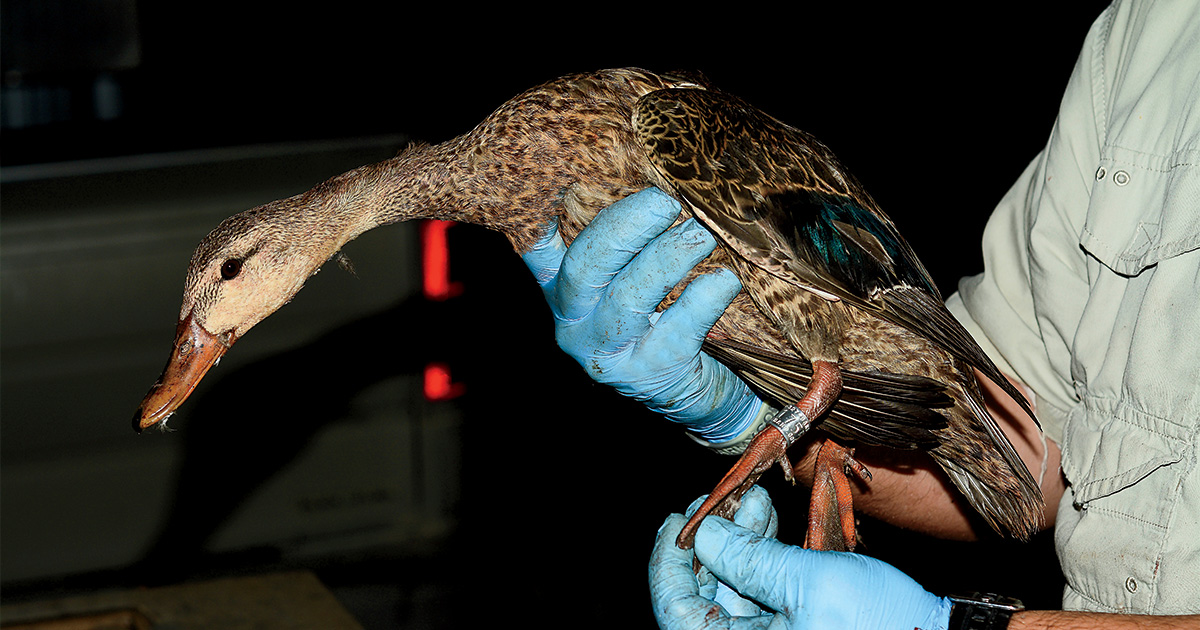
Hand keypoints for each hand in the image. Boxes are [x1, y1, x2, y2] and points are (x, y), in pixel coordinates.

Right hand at [521, 187, 762, 445]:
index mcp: (563, 290)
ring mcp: (607, 352)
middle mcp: (574, 321)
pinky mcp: (647, 374)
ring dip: (668, 259)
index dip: (540, 219)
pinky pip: (675, 331)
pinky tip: (726, 280)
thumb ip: (630, 241)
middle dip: (626, 228)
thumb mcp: (633, 280)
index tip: (558, 186)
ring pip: (628, 298)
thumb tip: (667, 175)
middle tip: (666, 203)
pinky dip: (703, 300)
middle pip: (586, 266)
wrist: (693, 394)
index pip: (537, 250)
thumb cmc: (662, 318)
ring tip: (702, 236)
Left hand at [650, 486, 952, 629]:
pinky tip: (771, 522)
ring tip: (755, 502)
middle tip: (722, 500)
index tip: (678, 520)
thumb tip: (707, 533)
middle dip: (715, 541)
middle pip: (707, 597)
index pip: (677, 610)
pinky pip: (768, 596)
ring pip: (738, 591)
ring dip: (742, 542)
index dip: (669, 563)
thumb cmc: (884, 624)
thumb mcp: (811, 583)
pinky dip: (766, 558)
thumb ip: (751, 559)